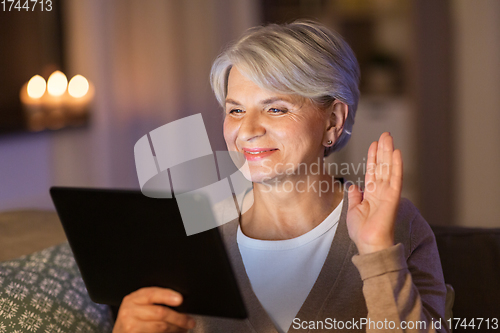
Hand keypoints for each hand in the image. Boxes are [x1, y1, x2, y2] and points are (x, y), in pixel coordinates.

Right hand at [112, 287, 195, 332]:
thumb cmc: (134, 318)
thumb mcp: (140, 305)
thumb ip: (154, 300)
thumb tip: (179, 301)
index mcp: (133, 298)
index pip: (152, 294)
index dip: (167, 295)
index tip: (180, 299)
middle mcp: (129, 311)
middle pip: (160, 312)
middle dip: (179, 317)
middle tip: (190, 321)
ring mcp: (130, 326)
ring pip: (161, 327)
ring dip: (176, 328)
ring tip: (183, 328)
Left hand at [346, 132, 402, 254]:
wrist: (369, 245)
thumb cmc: (362, 232)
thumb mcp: (353, 210)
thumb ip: (354, 197)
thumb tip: (353, 186)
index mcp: (371, 194)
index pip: (372, 171)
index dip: (372, 157)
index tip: (374, 144)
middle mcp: (380, 191)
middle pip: (382, 166)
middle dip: (382, 150)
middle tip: (385, 134)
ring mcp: (388, 193)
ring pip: (388, 168)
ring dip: (388, 152)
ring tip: (388, 137)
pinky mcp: (393, 197)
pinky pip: (395, 178)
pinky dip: (396, 165)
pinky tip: (396, 153)